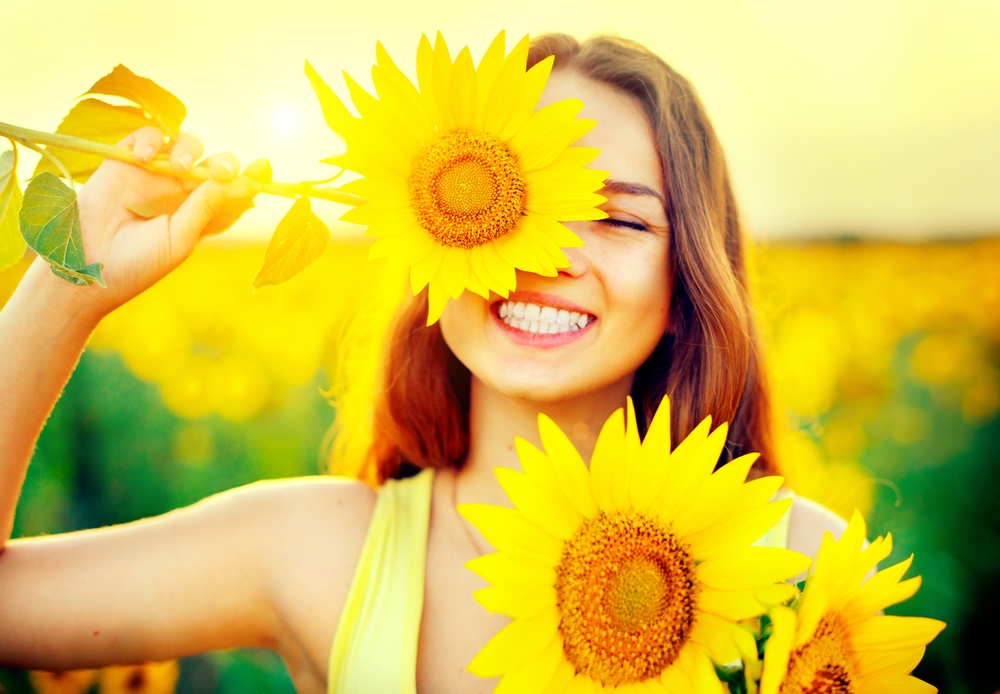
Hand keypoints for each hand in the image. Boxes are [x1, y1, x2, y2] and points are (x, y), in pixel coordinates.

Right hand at [61, 126, 270, 316]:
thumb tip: (236, 182)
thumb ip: (205, 208)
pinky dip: (151, 140)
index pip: (232, 192)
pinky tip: (147, 158)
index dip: (249, 179)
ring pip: (185, 146)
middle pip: (214, 164)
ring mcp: (156, 175)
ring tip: (181, 168)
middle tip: (222, 170)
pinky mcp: (127, 161)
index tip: (263, 169)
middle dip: (224, 163)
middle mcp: (182, 192)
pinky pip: (148, 137)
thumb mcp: (180, 238)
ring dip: (190, 150)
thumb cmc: (139, 262)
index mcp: (201, 214)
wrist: (88, 264)